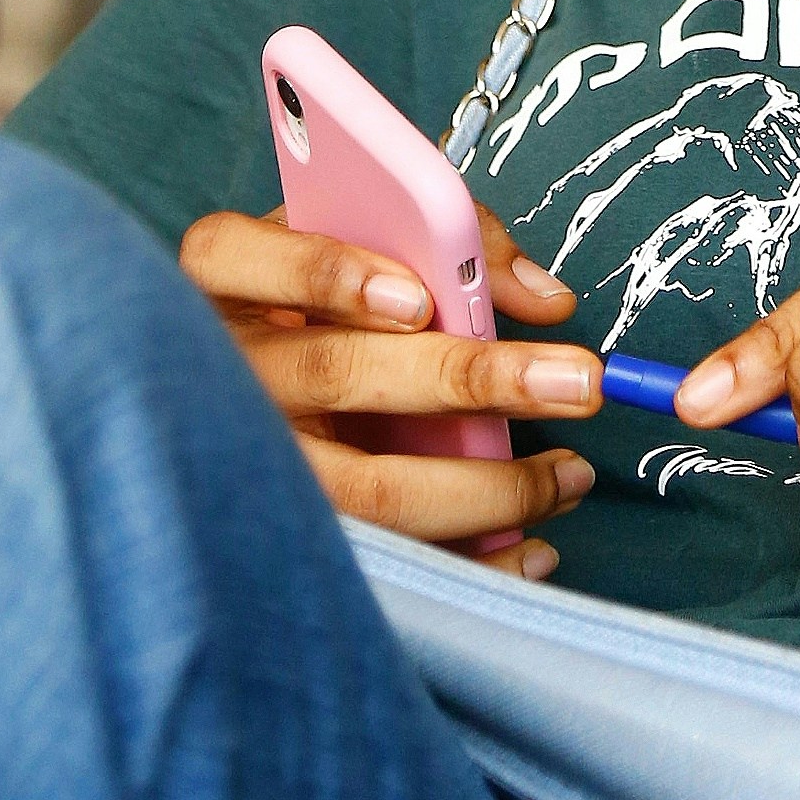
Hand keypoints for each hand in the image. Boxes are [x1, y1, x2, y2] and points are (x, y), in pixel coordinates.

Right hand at [181, 201, 599, 576]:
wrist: (268, 388)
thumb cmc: (335, 298)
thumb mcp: (377, 238)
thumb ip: (461, 239)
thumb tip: (547, 304)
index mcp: (227, 277)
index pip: (236, 256)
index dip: (324, 273)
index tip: (418, 298)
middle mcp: (222, 369)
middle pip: (333, 371)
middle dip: (468, 378)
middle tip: (577, 383)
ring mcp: (247, 464)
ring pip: (361, 487)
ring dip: (486, 487)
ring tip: (569, 476)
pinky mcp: (290, 532)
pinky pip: (384, 562)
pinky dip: (468, 561)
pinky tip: (531, 549)